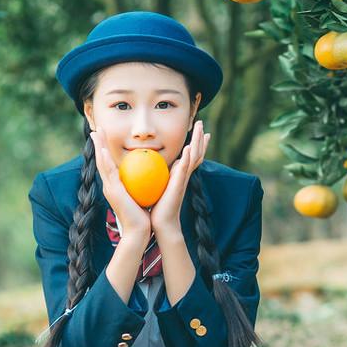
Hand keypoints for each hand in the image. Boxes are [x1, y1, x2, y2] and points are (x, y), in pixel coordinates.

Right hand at [90, 128, 151, 238]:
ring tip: (96, 133)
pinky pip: (108, 171)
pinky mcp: (112, 191)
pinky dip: (104, 160)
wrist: (139, 230)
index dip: (105, 150)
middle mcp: (109, 186)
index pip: (109, 164)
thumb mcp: (142, 195)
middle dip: (98, 145)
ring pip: (102, 163)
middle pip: (102, 161)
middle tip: (96, 129)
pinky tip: (102, 149)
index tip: (105, 137)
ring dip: (98, 147)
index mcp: (115, 186)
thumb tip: (150, 173)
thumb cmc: (143, 214)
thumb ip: (143, 184)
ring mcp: (109, 188)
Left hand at [151, 119, 209, 235]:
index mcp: (179, 175)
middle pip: (196, 153)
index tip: (200, 132)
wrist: (160, 222)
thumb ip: (155, 176)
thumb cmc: (156, 207)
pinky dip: (188, 158)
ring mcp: (183, 179)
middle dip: (199, 138)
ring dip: (197, 142)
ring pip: (193, 156)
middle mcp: (184, 175)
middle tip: (201, 123)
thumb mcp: (156, 186)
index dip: (195, 144)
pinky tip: (188, 148)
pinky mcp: (179, 185)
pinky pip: (185, 169)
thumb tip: (145, 167)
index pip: (189, 156)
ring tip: (200, 128)